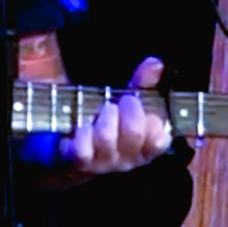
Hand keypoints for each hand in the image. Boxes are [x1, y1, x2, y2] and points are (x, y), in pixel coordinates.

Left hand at [53, 56, 172, 179]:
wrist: (68, 149)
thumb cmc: (107, 122)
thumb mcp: (127, 102)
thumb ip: (144, 83)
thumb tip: (155, 63)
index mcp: (144, 146)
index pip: (159, 141)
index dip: (154, 122)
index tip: (142, 104)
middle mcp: (127, 159)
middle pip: (135, 135)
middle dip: (130, 111)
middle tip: (124, 101)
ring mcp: (103, 163)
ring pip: (108, 139)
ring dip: (106, 117)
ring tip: (105, 108)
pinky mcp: (78, 163)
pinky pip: (83, 150)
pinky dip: (83, 132)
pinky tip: (82, 125)